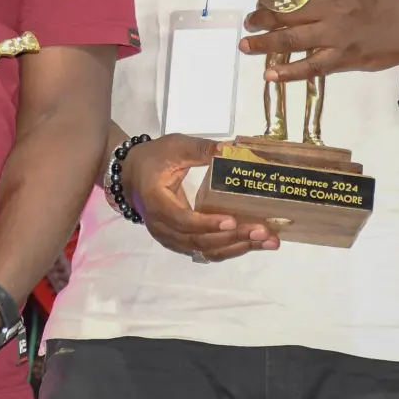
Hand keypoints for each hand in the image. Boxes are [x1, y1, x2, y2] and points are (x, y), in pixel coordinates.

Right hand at [123, 134, 279, 261]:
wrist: (131, 175)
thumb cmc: (153, 159)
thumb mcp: (173, 147)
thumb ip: (199, 148)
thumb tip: (228, 149)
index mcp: (156, 202)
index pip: (183, 220)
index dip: (207, 223)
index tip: (232, 220)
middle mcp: (162, 227)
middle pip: (198, 241)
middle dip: (232, 238)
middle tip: (262, 231)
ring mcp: (171, 238)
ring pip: (204, 251)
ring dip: (236, 248)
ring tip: (267, 241)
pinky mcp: (181, 242)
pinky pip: (205, 251)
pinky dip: (229, 249)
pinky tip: (252, 244)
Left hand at [240, 0, 398, 80]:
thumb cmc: (383, 2)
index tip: (259, 1)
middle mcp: (330, 10)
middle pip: (286, 14)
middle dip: (261, 19)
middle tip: (249, 22)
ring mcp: (334, 36)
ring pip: (292, 40)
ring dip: (265, 43)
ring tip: (246, 46)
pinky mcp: (341, 59)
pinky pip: (310, 67)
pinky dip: (288, 72)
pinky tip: (269, 74)